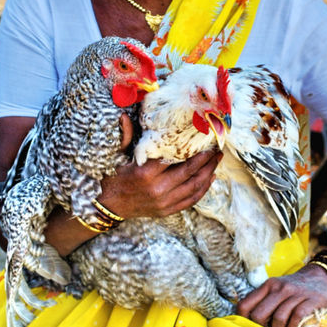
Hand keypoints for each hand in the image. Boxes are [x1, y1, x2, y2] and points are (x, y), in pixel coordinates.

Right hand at [100, 148, 222, 219]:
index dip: (194, 150)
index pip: (177, 158)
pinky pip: (190, 200)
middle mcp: (158, 189)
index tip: (204, 140)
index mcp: (146, 173)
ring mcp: (164, 202)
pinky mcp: (167, 211)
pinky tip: (210, 179)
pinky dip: (202, 189)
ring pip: (194, 186)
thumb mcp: (118, 156)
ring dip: (208, 173)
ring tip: (216, 161)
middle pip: (190, 172)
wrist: (109, 205)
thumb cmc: (114, 178)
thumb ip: (126, 136)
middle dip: (207, 160)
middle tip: (217, 149)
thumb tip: (124, 116)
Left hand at [236, 264, 326, 326]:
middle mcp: (279, 288)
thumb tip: (248, 324)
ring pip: (278, 319)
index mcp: (267, 286)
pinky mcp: (312, 301)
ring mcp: (296, 294)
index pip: (244, 305)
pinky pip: (297, 319)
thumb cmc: (295, 290)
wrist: (323, 278)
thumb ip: (263, 302)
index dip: (243, 321)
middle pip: (259, 315)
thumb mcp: (277, 290)